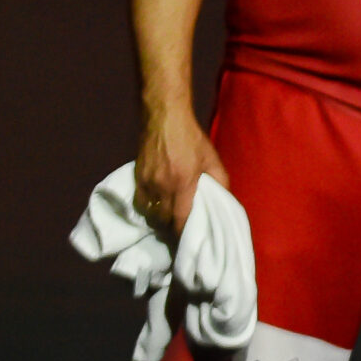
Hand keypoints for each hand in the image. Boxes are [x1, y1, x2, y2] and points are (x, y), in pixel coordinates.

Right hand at [136, 101, 226, 235]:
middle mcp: (162, 186)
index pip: (180, 219)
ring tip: (169, 220)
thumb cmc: (191, 138)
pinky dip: (148, 209)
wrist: (164, 119)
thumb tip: (224, 199)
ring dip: (160, 220)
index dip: (184, 233)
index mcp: (183, 183)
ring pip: (151, 213)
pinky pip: (140, 203)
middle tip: (181, 230)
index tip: (189, 241)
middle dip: (172, 228)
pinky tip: (157, 206)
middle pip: (164, 220)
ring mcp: (147, 183)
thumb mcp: (212, 158)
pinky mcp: (136, 178)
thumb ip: (220, 181)